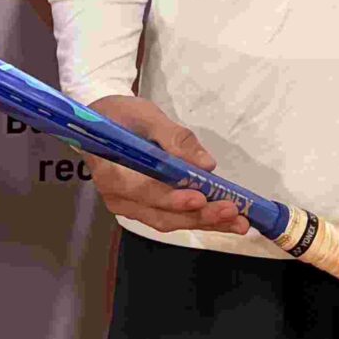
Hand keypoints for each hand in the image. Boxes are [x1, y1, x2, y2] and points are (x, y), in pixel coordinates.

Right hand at [85, 95, 250, 237]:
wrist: (101, 122)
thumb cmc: (121, 116)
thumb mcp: (146, 115)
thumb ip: (175, 139)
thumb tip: (206, 165)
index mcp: (112, 172)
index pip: (144, 192)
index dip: (172, 199)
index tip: (200, 198)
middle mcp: (118, 198)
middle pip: (161, 215)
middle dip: (199, 216)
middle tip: (233, 213)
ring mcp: (129, 207)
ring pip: (168, 221)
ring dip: (203, 222)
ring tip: (237, 222)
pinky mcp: (142, 208)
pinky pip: (169, 218)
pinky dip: (196, 219)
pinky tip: (221, 219)